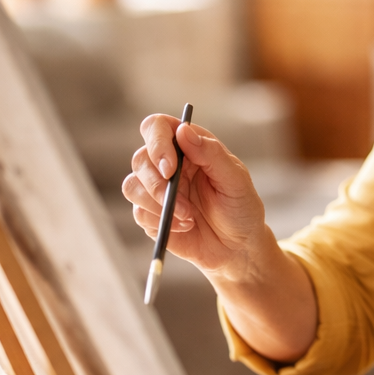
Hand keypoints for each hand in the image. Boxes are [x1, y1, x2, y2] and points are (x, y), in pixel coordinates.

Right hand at [123, 114, 272, 279]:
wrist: (237, 247)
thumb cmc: (241, 208)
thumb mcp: (235, 180)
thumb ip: (211, 154)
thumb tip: (183, 130)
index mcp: (190, 146)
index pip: (158, 127)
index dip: (157, 143)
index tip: (170, 168)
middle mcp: (169, 164)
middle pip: (140, 159)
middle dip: (157, 184)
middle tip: (181, 204)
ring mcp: (157, 189)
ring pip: (132, 186)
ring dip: (158, 205)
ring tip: (189, 217)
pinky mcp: (150, 214)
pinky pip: (138, 213)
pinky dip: (161, 222)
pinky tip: (185, 227)